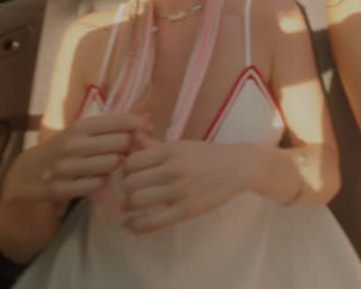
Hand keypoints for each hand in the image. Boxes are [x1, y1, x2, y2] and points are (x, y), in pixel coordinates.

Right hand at [8, 112, 151, 202]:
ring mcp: (65, 166)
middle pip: (119, 142)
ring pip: (109, 164)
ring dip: (118, 167)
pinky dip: (102, 183)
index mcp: (80, 126)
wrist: (29, 172)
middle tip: (136, 153)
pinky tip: (102, 181)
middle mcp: (73, 143)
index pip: (117, 120)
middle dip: (131, 148)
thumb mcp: (83, 132)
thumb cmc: (66, 148)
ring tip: (120, 168)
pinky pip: (94, 185)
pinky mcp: (59, 188)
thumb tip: (149, 118)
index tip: (150, 129)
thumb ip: (113, 126)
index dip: (138, 124)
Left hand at [115, 134, 252, 232]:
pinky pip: (154, 222)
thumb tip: (131, 134)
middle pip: (130, 182)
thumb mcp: (180, 146)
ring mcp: (180, 190)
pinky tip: (131, 226)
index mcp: (170, 150)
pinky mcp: (187, 210)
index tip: (125, 177)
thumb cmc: (206, 156)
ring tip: (127, 209)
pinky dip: (136, 226)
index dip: (123, 171)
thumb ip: (153, 144)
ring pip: (137, 201)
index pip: (131, 162)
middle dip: (123, 191)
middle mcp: (173, 169)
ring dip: (127, 208)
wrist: (237, 168)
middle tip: (123, 195)